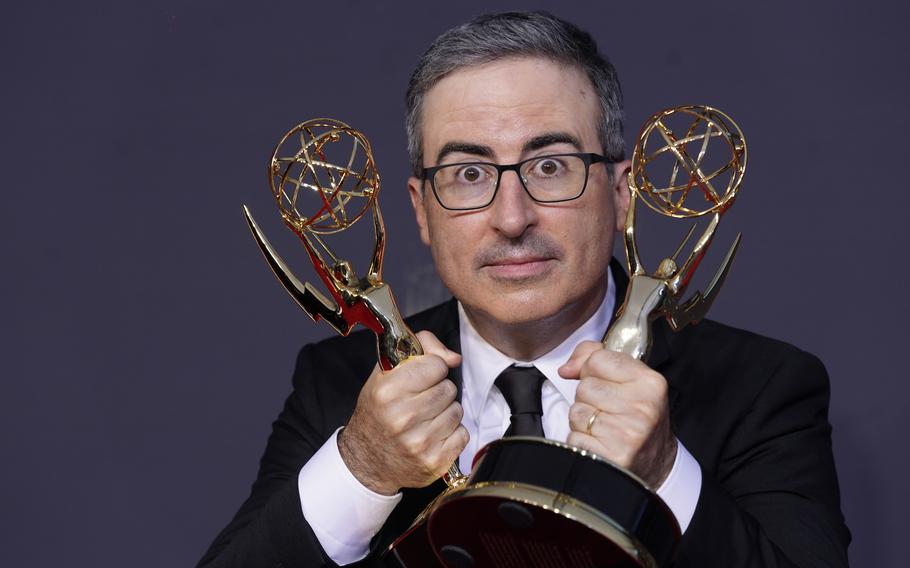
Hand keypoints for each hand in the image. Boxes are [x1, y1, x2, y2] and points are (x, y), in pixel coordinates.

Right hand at [338, 331, 467, 494]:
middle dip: (438, 391)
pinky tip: (432, 436)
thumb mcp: (386, 373)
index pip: (436, 365)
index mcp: (388, 391)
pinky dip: (452, 434)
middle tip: (419, 402)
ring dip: (445, 413)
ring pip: (457, 411)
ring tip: (425, 420)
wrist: (366, 461)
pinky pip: (463, 434)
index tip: (420, 378)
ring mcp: (420, 442)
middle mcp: (403, 417)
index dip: (431, 369)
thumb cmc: (379, 412)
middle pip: (449, 388)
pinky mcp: (435, 461)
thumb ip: (421, 349)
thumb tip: (454, 358)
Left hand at [558, 341, 676, 487]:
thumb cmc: (637, 417)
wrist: (656, 463)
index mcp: (649, 382)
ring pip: (577, 412)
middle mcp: (642, 407)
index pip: (597, 359)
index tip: (604, 382)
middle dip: (588, 398)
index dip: (592, 370)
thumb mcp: (630, 380)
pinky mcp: (612, 456)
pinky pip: (574, 437)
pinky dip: (581, 441)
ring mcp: (628, 434)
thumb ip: (595, 358)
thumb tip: (566, 369)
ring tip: (604, 427)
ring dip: (583, 421)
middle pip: (584, 387)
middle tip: (608, 410)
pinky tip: (601, 443)